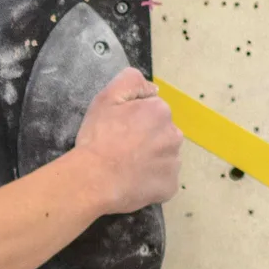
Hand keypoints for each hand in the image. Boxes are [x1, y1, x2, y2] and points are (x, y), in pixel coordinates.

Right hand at [73, 69, 182, 212]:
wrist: (94, 180)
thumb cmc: (98, 138)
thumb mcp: (107, 98)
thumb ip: (132, 81)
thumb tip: (153, 89)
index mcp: (160, 111)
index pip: (152, 112)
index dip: (134, 120)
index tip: (118, 130)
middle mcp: (174, 135)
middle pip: (161, 134)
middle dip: (146, 139)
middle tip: (121, 150)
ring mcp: (174, 163)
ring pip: (164, 157)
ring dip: (150, 160)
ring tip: (127, 168)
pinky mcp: (170, 186)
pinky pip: (163, 181)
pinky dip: (151, 182)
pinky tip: (133, 183)